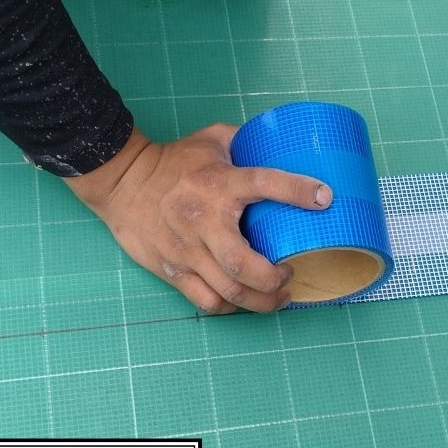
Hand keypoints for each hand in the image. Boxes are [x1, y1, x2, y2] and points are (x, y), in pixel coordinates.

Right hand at [65, 123, 331, 313]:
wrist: (122, 182)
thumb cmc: (173, 162)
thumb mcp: (211, 140)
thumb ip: (246, 142)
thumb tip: (282, 144)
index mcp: (219, 183)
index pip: (264, 184)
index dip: (297, 191)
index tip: (325, 198)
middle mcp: (204, 220)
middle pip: (245, 265)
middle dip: (276, 279)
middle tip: (291, 274)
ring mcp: (187, 250)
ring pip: (230, 292)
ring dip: (262, 302)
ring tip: (278, 297)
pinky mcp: (173, 270)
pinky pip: (207, 302)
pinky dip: (232, 308)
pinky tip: (245, 302)